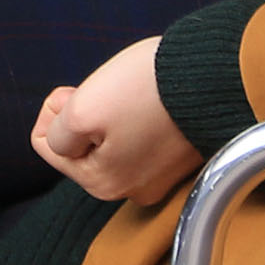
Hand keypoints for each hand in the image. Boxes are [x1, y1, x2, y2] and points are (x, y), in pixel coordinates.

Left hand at [33, 37, 197, 202]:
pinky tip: (154, 100)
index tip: (82, 93)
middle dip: (84, 113)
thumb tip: (60, 143)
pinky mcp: (180, 155)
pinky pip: (140, 134)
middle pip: (81, 143)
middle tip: (109, 91)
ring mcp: (159, 175)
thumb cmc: (150, 89)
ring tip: (135, 94)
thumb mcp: (81, 110)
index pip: (48, 145)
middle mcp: (131, 188)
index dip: (57, 111)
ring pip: (110, 137)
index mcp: (102, 183)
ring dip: (112, 111)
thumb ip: (58, 135)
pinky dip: (139, 113)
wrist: (216, 76)